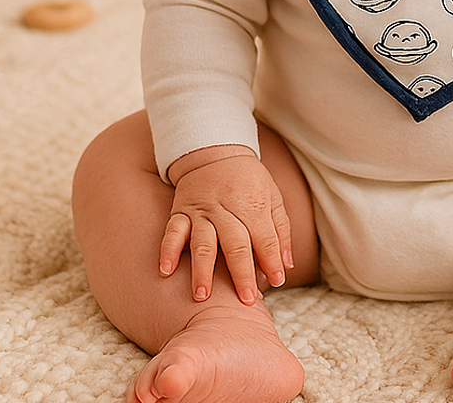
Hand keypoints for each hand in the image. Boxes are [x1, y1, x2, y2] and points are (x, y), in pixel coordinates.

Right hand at [160, 147, 293, 305]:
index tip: (276, 282)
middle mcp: (227, 209)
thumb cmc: (249, 180)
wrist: (215, 151)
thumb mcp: (272, 196)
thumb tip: (286, 266)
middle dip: (242, 273)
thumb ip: (281, 230)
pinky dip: (167, 251)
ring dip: (202, 270)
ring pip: (203, 242)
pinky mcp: (181, 211)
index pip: (264, 237)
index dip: (271, 260)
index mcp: (253, 205)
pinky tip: (165, 271)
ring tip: (202, 296)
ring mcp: (202, 211)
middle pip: (236, 244)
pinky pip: (172, 231)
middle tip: (246, 300)